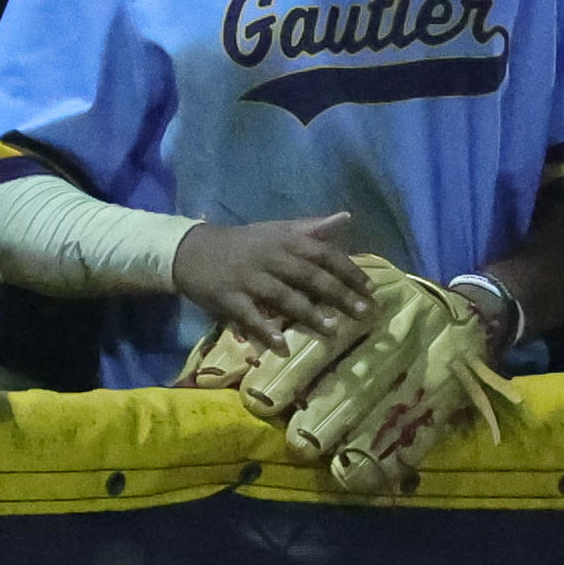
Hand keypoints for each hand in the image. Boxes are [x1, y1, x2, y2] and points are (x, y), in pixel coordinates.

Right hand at [174, 214, 370, 345]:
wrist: (193, 250)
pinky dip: (266, 330)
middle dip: (338, 294)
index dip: (348, 270)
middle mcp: (269, 258)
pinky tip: (282, 346)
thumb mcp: (277, 230)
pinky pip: (250, 316)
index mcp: (284, 240)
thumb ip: (312, 228)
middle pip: (309, 276)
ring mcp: (248, 279)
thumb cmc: (243, 243)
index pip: (323, 253)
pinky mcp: (229, 298)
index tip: (370, 289)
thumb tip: (347, 218)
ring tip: (332, 330)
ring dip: (308, 314)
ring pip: (283, 297)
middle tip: (362, 314)